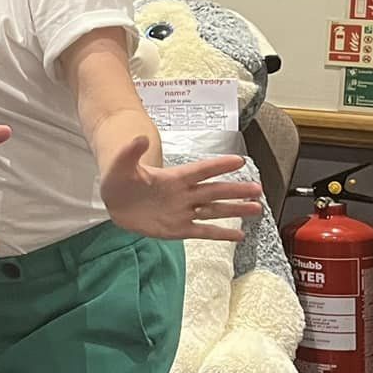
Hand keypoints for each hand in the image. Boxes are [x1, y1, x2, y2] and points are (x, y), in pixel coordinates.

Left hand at [99, 136, 262, 241]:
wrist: (115, 202)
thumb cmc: (120, 180)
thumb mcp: (120, 165)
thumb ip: (130, 152)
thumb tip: (139, 137)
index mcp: (173, 178)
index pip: (200, 170)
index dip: (217, 165)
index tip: (239, 161)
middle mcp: (183, 194)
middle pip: (213, 191)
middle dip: (235, 190)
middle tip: (257, 188)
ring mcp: (182, 212)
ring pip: (213, 211)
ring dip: (234, 210)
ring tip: (256, 208)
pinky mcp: (178, 229)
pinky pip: (202, 232)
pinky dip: (220, 234)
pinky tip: (239, 235)